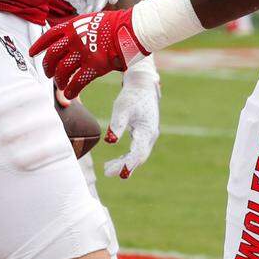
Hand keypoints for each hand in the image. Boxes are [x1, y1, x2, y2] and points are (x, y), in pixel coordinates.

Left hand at [30, 9, 148, 98]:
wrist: (133, 27)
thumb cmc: (116, 24)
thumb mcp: (91, 20)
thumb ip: (78, 29)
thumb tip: (68, 40)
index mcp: (72, 26)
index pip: (49, 37)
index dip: (38, 47)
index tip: (32, 54)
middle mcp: (74, 38)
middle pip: (51, 57)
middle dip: (47, 68)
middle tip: (49, 74)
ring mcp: (83, 53)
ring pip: (62, 71)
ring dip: (59, 81)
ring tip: (61, 85)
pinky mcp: (95, 66)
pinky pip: (76, 82)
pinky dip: (70, 90)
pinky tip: (70, 94)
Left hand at [103, 56, 160, 178]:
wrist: (143, 85)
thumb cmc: (131, 95)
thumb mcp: (122, 108)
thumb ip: (117, 124)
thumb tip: (110, 141)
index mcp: (147, 130)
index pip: (137, 152)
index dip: (127, 164)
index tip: (117, 173)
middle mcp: (151, 135)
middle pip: (138, 157)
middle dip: (124, 165)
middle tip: (107, 172)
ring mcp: (150, 135)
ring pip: (139, 155)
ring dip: (126, 163)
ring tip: (107, 168)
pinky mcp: (146, 133)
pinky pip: (138, 150)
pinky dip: (129, 157)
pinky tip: (118, 160)